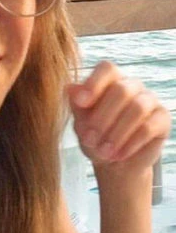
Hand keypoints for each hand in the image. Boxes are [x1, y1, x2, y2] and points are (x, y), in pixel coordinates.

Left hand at [68, 61, 170, 180]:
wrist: (113, 164)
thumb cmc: (94, 138)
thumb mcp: (81, 124)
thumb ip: (77, 107)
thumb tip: (69, 87)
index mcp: (109, 81)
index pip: (107, 69)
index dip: (94, 83)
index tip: (80, 103)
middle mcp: (132, 86)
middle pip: (121, 90)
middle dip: (102, 118)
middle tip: (89, 140)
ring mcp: (150, 100)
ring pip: (137, 108)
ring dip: (116, 133)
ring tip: (103, 152)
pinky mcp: (162, 119)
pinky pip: (149, 127)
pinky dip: (130, 143)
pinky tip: (118, 155)